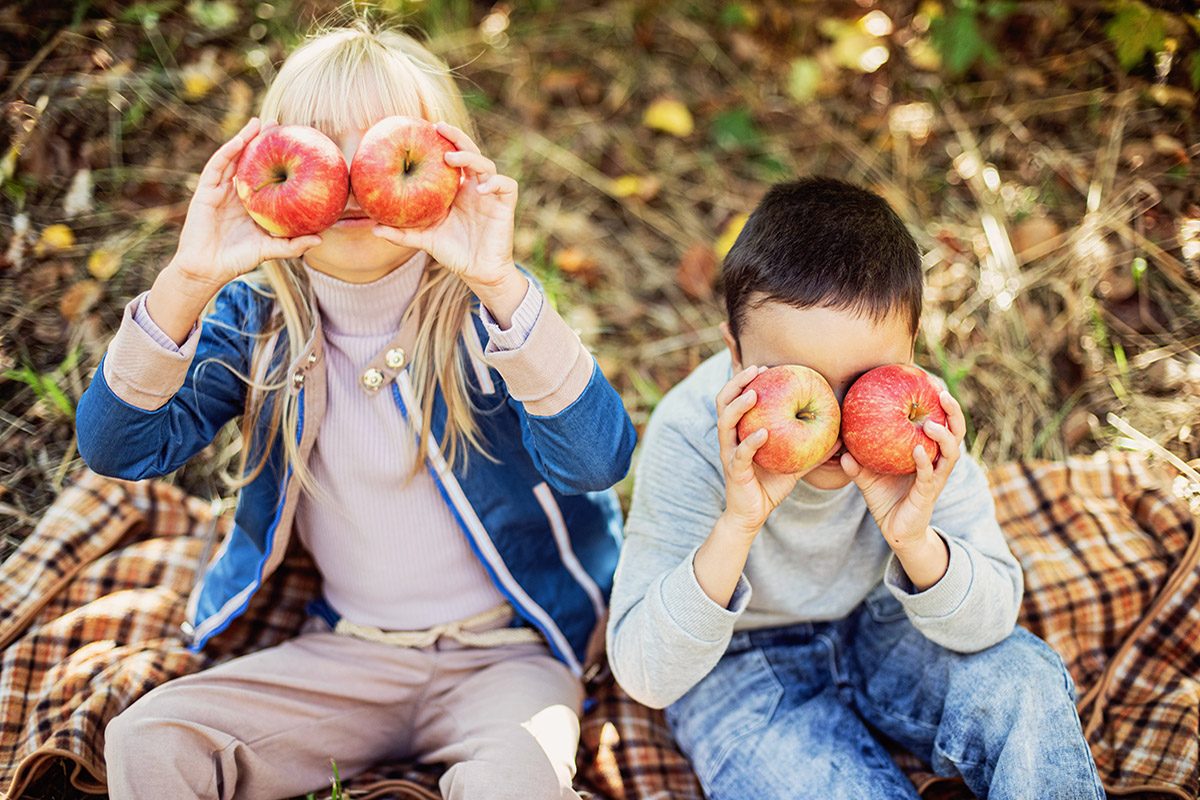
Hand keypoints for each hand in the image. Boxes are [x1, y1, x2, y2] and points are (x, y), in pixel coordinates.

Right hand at [169, 118, 322, 289]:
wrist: (207, 269)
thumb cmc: (237, 260)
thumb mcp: (270, 249)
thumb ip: (293, 245)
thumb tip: (321, 239)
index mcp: (250, 203)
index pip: (264, 175)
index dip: (276, 159)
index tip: (294, 145)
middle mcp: (235, 193)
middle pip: (249, 161)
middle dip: (261, 141)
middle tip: (279, 124)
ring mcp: (219, 190)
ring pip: (232, 158)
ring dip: (244, 138)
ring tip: (259, 123)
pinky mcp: (205, 192)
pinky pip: (216, 167)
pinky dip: (227, 152)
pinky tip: (240, 141)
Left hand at [371, 122, 518, 291]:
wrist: (478, 271)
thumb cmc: (453, 253)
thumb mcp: (424, 240)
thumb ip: (402, 233)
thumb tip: (373, 228)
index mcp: (457, 189)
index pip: (451, 157)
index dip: (441, 141)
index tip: (421, 130)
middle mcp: (474, 186)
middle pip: (469, 152)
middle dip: (456, 137)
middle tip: (437, 127)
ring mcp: (491, 194)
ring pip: (486, 165)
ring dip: (470, 157)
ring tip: (451, 158)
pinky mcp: (505, 204)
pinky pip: (506, 185)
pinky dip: (496, 183)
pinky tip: (481, 190)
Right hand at [717, 365, 809, 538]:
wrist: (753, 514)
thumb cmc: (771, 485)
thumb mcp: (795, 462)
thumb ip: (813, 448)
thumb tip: (841, 436)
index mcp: (741, 430)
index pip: (736, 398)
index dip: (745, 380)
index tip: (764, 367)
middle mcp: (731, 438)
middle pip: (723, 402)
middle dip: (736, 383)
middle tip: (756, 370)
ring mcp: (730, 454)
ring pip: (725, 423)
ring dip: (738, 406)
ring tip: (754, 394)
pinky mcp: (734, 471)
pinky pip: (740, 453)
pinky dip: (751, 442)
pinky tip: (764, 433)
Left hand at [840, 390, 966, 552]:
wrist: (895, 531)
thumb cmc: (885, 499)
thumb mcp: (867, 476)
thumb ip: (856, 461)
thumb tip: (840, 447)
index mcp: (927, 453)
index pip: (940, 424)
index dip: (940, 405)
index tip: (932, 382)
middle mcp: (936, 463)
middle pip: (954, 434)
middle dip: (954, 414)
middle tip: (943, 394)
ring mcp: (935, 479)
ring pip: (949, 454)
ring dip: (943, 437)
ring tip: (931, 423)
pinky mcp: (928, 495)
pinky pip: (928, 475)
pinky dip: (924, 461)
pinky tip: (918, 449)